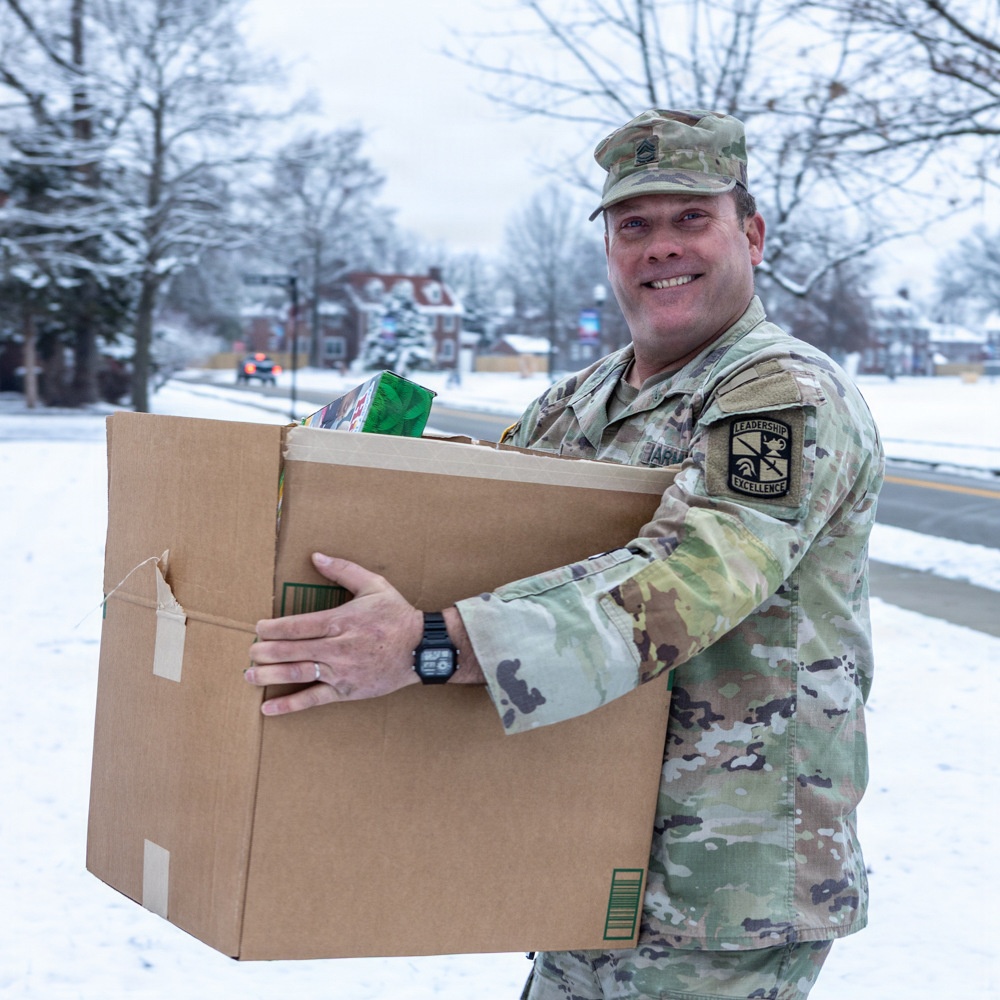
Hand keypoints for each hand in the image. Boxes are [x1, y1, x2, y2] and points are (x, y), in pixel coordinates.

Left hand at [244, 553, 422, 715]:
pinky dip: (289, 704)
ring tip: (249, 675)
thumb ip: (343, 570)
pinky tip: (268, 707)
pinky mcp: (345, 691)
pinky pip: (313, 699)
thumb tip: (315, 556)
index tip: (258, 628)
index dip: (272, 628)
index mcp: (340, 621)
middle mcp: (336, 648)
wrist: (421, 648)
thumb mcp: (373, 585)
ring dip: (268, 675)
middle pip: (290, 650)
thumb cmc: (396, 615)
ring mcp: (339, 671)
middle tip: (250, 651)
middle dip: (264, 651)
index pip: (296, 625)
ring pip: (296, 673)